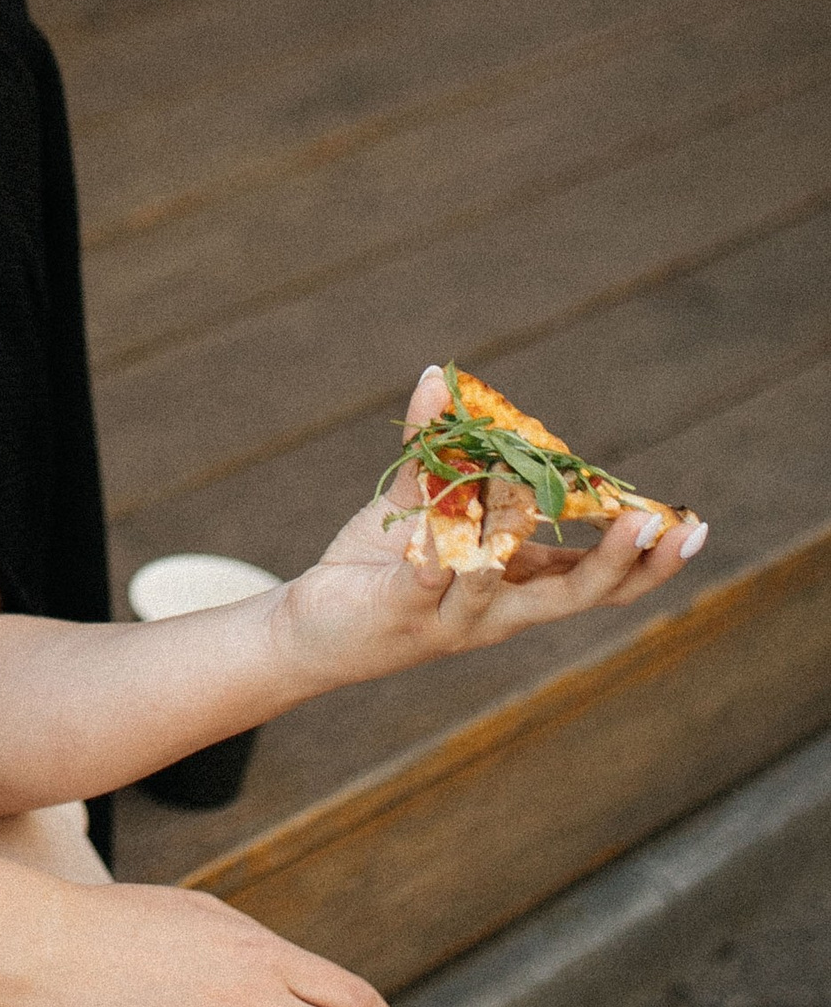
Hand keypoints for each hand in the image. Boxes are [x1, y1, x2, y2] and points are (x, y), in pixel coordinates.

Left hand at [272, 363, 703, 688]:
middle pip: (576, 596)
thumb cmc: (384, 567)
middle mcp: (500, 610)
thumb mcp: (421, 502)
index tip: (693, 525)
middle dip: (618, 561)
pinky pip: (423, 590)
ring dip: (510, 542)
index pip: (599, 578)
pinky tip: (435, 547)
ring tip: (523, 501)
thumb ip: (438, 447)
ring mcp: (454, 618)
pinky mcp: (402, 616)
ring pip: (496, 587)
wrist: (314, 629)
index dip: (648, 557)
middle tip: (652, 525)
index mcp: (520, 583)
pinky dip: (433, 565)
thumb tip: (441, 378)